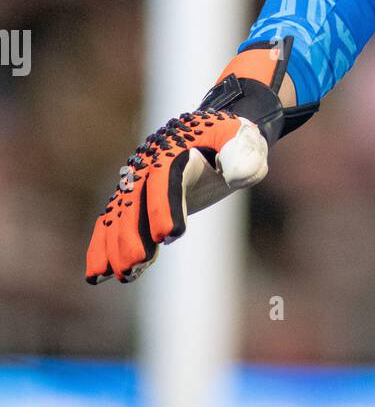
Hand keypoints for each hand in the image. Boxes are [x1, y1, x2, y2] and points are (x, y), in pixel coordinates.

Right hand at [85, 107, 269, 283]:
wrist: (213, 131)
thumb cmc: (232, 138)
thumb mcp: (244, 139)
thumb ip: (243, 153)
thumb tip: (236, 174)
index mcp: (175, 148)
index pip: (165, 178)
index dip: (165, 206)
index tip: (169, 236)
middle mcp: (148, 163)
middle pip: (133, 200)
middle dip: (131, 235)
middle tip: (136, 266)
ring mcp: (136, 179)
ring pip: (117, 215)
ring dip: (114, 246)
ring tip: (124, 276)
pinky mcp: (132, 195)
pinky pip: (111, 221)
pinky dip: (102, 246)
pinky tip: (99, 275)